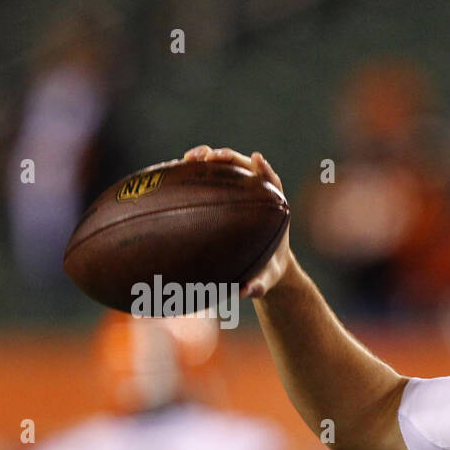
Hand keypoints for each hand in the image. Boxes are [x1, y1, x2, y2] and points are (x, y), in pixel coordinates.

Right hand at [182, 145, 294, 298]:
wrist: (264, 266)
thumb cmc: (268, 272)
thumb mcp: (267, 280)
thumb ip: (259, 285)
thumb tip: (244, 292)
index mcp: (274, 209)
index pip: (272, 182)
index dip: (265, 169)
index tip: (257, 160)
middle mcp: (257, 194)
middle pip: (245, 166)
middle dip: (228, 157)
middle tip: (210, 158)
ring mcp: (239, 191)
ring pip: (225, 167)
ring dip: (208, 157)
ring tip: (189, 158)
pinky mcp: (224, 194)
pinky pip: (210, 178)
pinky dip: (196, 172)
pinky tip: (176, 170)